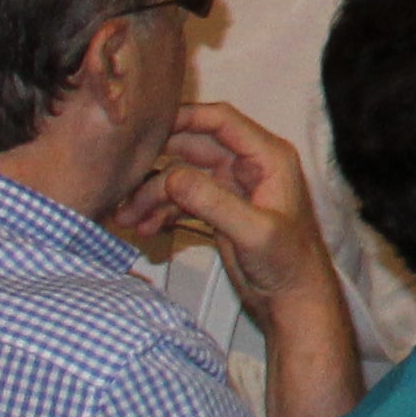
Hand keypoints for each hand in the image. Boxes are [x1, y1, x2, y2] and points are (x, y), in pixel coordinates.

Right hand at [123, 104, 332, 313]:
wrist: (292, 298)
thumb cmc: (289, 264)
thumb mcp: (253, 232)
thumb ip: (214, 203)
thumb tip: (173, 177)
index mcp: (269, 157)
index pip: (222, 121)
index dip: (185, 118)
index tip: (148, 127)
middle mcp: (249, 165)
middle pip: (193, 147)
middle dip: (158, 164)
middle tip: (123, 179)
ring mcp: (232, 186)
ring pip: (182, 176)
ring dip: (153, 194)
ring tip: (128, 218)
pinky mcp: (218, 208)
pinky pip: (182, 198)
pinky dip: (162, 210)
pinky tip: (146, 228)